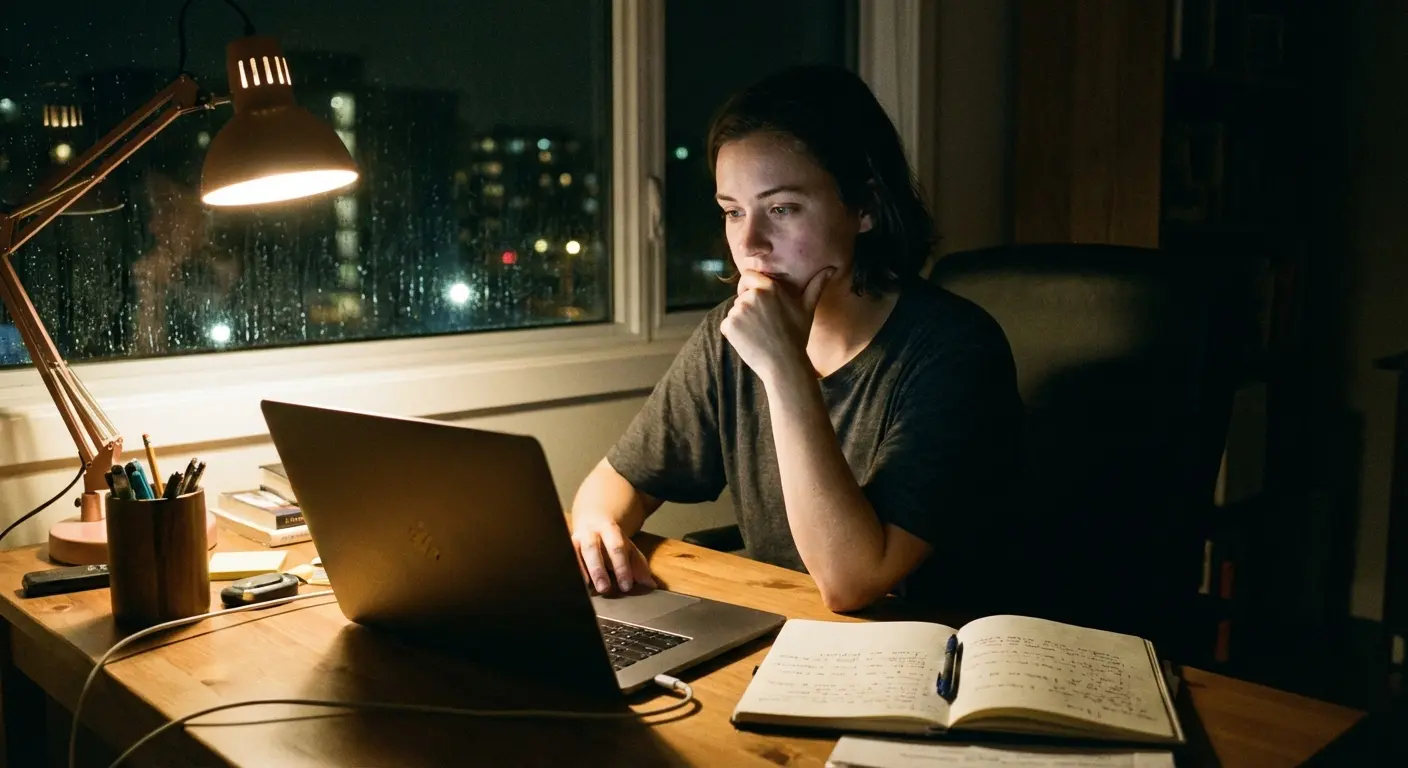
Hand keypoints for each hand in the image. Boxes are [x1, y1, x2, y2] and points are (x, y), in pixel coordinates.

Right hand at [571, 518, 657, 593]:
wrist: (592, 518)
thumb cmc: (612, 540)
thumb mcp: (628, 548)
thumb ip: (638, 566)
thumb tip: (651, 585)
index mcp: (610, 529)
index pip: (617, 547)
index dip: (622, 567)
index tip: (626, 586)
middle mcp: (590, 533)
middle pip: (592, 549)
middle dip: (598, 569)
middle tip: (604, 589)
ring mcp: (575, 539)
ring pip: (575, 552)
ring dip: (581, 571)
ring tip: (587, 589)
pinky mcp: (566, 548)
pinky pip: (566, 559)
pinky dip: (570, 572)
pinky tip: (575, 586)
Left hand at [720, 267, 834, 382]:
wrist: (785, 365)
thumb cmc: (797, 336)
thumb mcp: (807, 309)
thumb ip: (816, 286)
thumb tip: (832, 269)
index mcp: (770, 288)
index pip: (748, 276)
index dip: (750, 286)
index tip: (757, 299)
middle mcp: (752, 296)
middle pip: (741, 296)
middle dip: (748, 307)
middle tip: (764, 324)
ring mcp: (739, 310)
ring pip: (735, 311)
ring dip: (742, 321)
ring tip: (760, 334)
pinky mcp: (729, 325)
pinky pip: (727, 325)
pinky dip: (734, 333)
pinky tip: (751, 341)